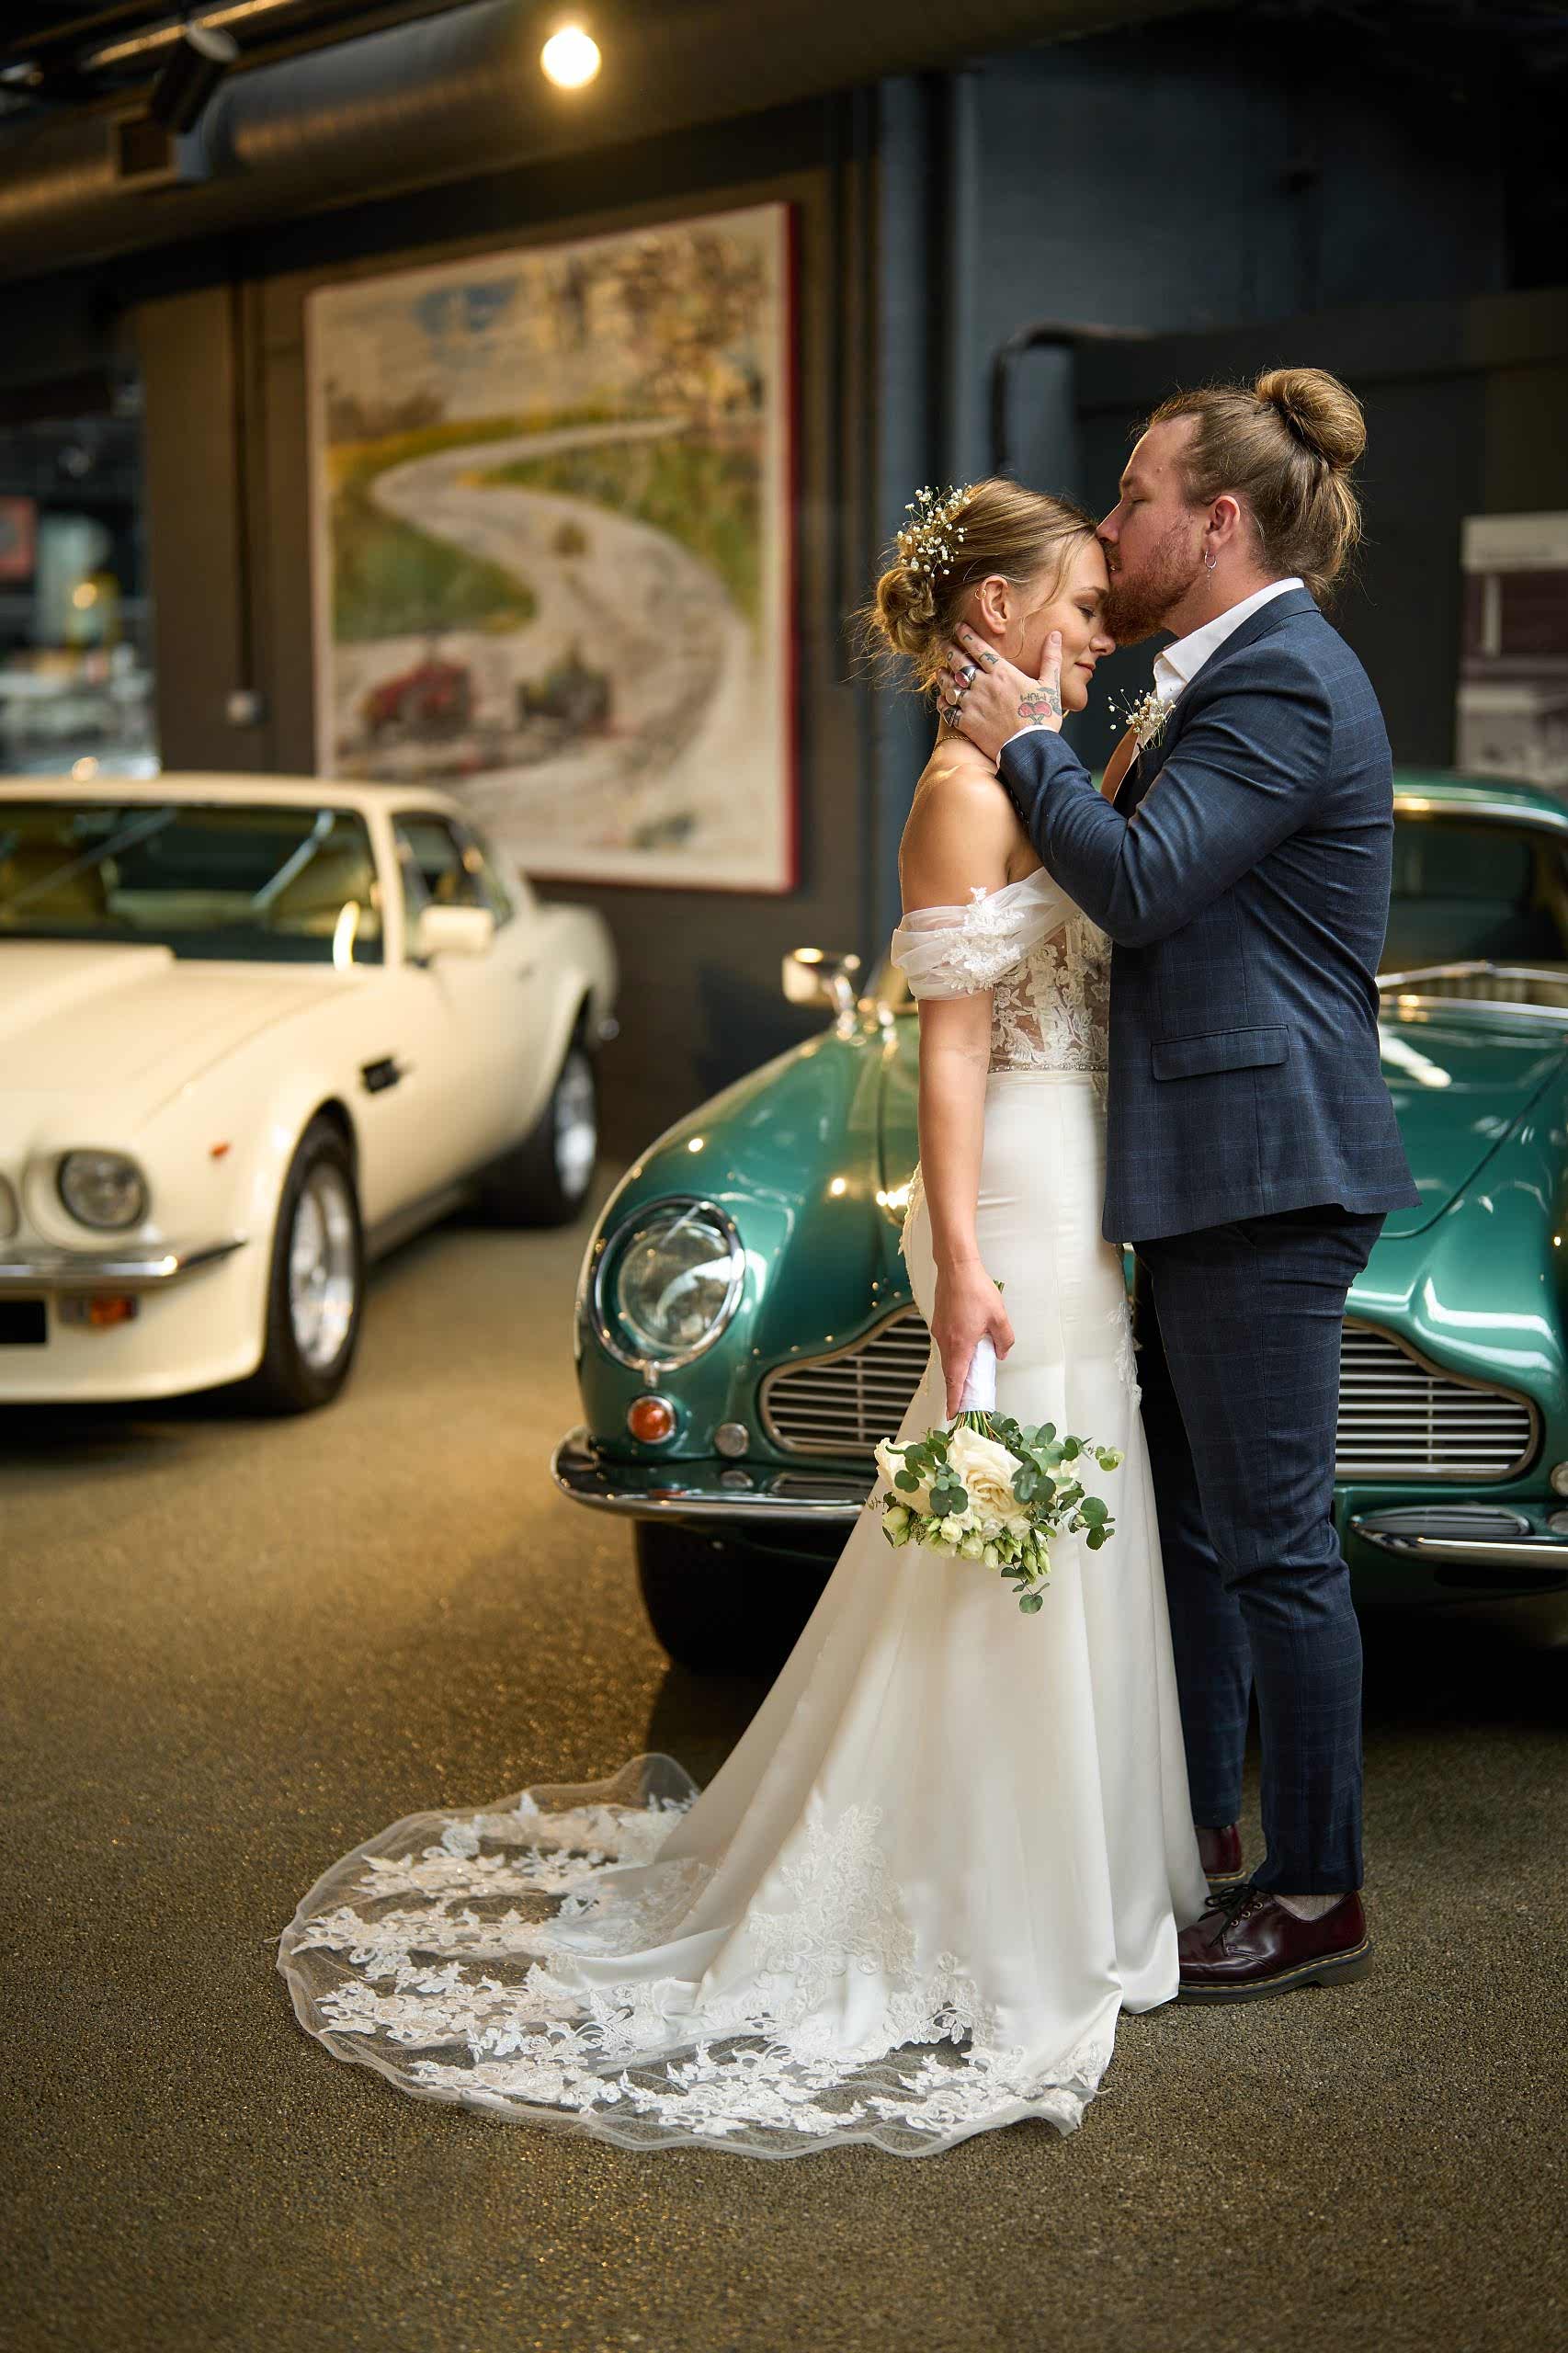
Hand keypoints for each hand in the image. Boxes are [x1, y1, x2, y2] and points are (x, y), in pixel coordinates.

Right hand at [931, 1262, 1014, 1418]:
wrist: (956, 1268)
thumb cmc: (976, 1290)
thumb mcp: (1000, 1317)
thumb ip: (1004, 1340)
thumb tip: (1002, 1353)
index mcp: (960, 1344)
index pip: (956, 1380)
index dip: (954, 1400)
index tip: (952, 1414)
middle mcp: (946, 1341)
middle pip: (951, 1371)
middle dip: (957, 1388)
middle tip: (965, 1400)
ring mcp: (940, 1331)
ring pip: (949, 1357)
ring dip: (958, 1368)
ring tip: (970, 1374)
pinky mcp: (939, 1322)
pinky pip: (947, 1344)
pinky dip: (955, 1352)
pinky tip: (967, 1347)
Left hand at [938, 627, 1065, 763]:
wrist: (1030, 748)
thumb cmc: (1042, 718)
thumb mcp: (1050, 685)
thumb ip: (1051, 659)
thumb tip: (1056, 635)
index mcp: (1003, 673)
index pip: (979, 649)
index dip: (966, 636)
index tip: (958, 628)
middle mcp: (984, 685)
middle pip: (960, 663)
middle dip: (949, 651)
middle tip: (942, 644)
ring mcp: (973, 704)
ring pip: (950, 685)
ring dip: (943, 676)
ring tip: (939, 671)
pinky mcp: (967, 723)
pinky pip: (948, 710)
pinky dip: (943, 704)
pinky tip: (942, 700)